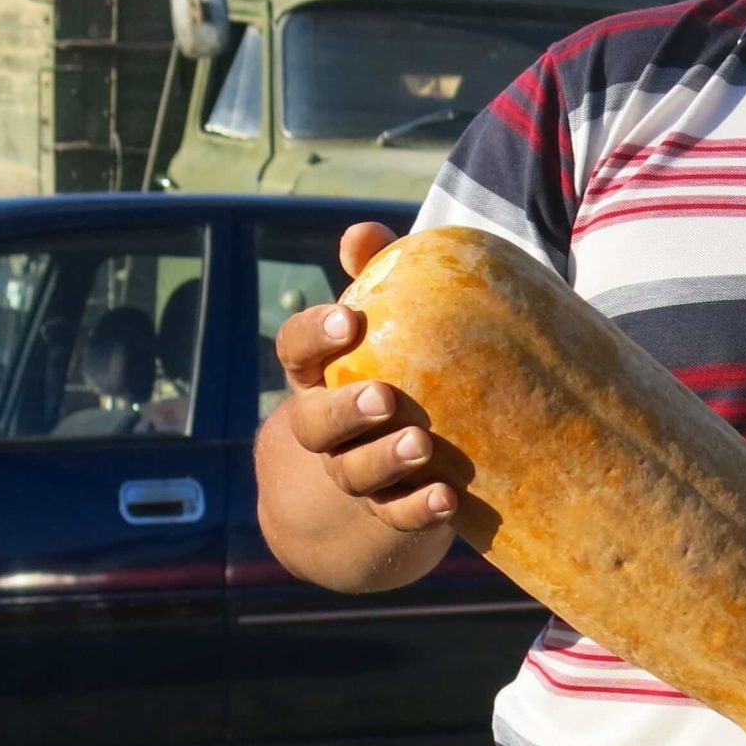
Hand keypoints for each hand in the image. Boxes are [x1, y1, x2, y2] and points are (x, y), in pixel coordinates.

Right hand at [271, 222, 459, 533]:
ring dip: (385, 460)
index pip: (296, 351)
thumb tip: (364, 229)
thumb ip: (375, 275)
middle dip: (344, 411)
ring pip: (353, 474)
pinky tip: (449, 497)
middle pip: (315, 424)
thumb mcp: (381, 325)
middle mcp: (325, 430)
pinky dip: (419, 510)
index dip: (314, 335)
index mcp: (318, 376)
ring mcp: (352, 475)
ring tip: (422, 444)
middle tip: (383, 396)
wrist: (383, 472)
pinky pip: (397, 516)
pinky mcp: (387, 513)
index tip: (349, 318)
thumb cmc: (389, 368)